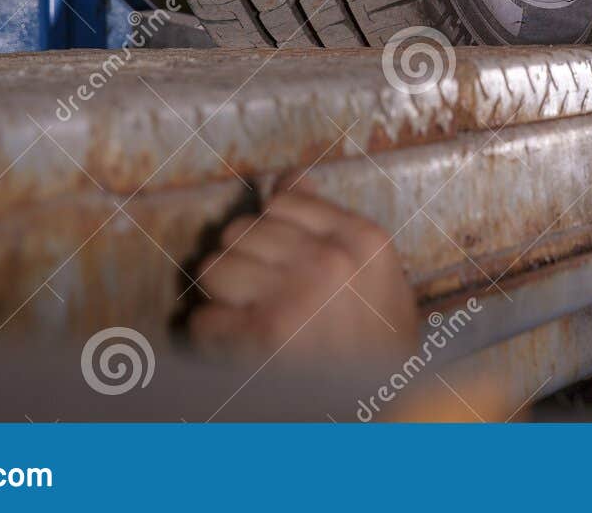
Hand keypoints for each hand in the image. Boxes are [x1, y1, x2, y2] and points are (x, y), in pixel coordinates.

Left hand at [189, 178, 419, 365]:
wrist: (387, 414)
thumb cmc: (381, 342)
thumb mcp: (376, 273)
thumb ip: (333, 224)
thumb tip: (287, 177)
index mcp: (361, 238)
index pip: (284, 200)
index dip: (269, 229)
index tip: (275, 255)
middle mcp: (328, 258)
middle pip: (241, 231)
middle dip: (240, 260)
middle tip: (253, 290)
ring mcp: (295, 294)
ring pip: (214, 267)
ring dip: (220, 295)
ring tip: (242, 315)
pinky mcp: (263, 335)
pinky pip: (204, 320)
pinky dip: (210, 338)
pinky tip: (233, 346)